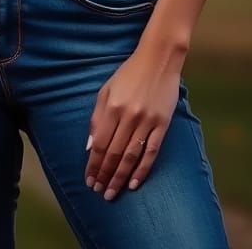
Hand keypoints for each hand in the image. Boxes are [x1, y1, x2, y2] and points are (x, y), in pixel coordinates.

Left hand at [84, 52, 180, 200]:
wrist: (159, 59)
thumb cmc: (129, 74)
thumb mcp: (106, 90)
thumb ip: (97, 118)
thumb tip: (89, 147)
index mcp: (113, 107)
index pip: (100, 144)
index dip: (93, 165)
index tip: (89, 180)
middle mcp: (129, 116)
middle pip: (114, 154)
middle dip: (104, 175)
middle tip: (99, 192)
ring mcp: (147, 121)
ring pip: (131, 156)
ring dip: (120, 177)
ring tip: (112, 193)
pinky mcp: (163, 124)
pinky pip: (151, 152)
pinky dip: (142, 170)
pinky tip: (134, 184)